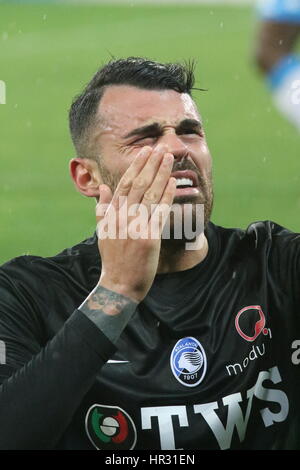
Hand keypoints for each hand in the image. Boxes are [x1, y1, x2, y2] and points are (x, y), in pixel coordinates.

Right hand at [96, 144, 175, 301]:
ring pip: (150, 194)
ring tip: (169, 158)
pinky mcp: (149, 236)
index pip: (125, 183)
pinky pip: (160, 212)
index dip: (137, 166)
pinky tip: (173, 183)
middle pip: (139, 184)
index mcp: (112, 213)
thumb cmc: (112, 259)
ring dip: (161, 174)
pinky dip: (167, 196)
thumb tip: (104, 188)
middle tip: (160, 148)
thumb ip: (102, 209)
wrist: (118, 284)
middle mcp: (123, 216)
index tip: (145, 152)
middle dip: (151, 164)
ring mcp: (136, 225)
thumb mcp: (102, 232)